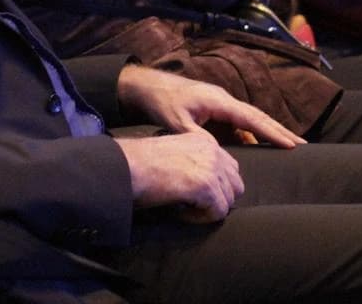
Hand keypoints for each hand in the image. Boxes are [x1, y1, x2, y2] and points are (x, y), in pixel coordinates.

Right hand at [115, 132, 242, 221]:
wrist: (126, 167)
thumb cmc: (140, 164)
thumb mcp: (175, 155)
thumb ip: (196, 163)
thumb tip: (208, 186)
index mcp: (205, 141)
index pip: (229, 169)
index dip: (214, 187)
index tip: (191, 193)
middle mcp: (213, 150)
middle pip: (235, 185)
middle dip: (217, 199)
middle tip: (191, 204)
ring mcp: (212, 167)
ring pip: (228, 201)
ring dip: (208, 209)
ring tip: (184, 208)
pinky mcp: (206, 185)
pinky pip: (218, 212)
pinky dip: (200, 219)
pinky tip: (181, 212)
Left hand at [116, 65, 304, 148]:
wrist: (147, 86)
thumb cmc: (162, 101)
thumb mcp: (176, 123)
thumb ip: (198, 137)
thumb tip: (216, 153)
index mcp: (219, 101)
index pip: (251, 119)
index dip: (272, 132)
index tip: (291, 144)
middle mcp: (224, 100)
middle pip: (258, 117)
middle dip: (279, 131)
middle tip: (301, 145)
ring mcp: (220, 105)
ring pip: (249, 121)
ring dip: (267, 133)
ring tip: (288, 147)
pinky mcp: (215, 111)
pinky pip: (238, 125)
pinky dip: (250, 135)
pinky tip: (257, 147)